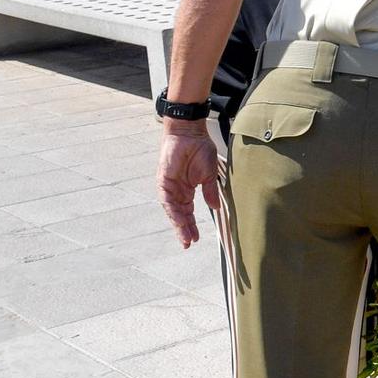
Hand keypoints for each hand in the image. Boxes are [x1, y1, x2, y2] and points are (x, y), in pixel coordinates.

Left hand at [157, 123, 219, 248]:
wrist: (189, 133)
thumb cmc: (200, 149)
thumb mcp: (208, 175)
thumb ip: (210, 191)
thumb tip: (215, 207)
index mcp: (187, 189)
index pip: (188, 212)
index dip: (191, 225)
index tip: (195, 239)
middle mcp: (177, 191)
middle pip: (180, 215)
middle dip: (184, 229)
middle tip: (188, 244)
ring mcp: (169, 187)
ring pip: (173, 210)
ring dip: (179, 224)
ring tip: (185, 238)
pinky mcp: (163, 181)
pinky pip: (167, 200)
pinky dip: (173, 211)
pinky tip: (180, 220)